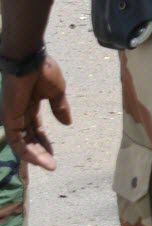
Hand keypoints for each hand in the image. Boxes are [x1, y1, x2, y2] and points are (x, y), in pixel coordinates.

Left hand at [1, 55, 71, 170]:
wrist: (30, 60)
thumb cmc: (44, 71)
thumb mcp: (57, 92)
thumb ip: (60, 108)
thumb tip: (67, 123)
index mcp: (30, 107)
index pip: (36, 130)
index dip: (45, 142)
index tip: (54, 155)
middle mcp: (20, 115)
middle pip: (29, 140)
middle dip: (40, 153)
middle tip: (52, 165)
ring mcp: (13, 117)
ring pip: (22, 143)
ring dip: (35, 156)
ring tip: (49, 165)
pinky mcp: (8, 119)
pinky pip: (16, 140)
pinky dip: (26, 151)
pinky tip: (39, 158)